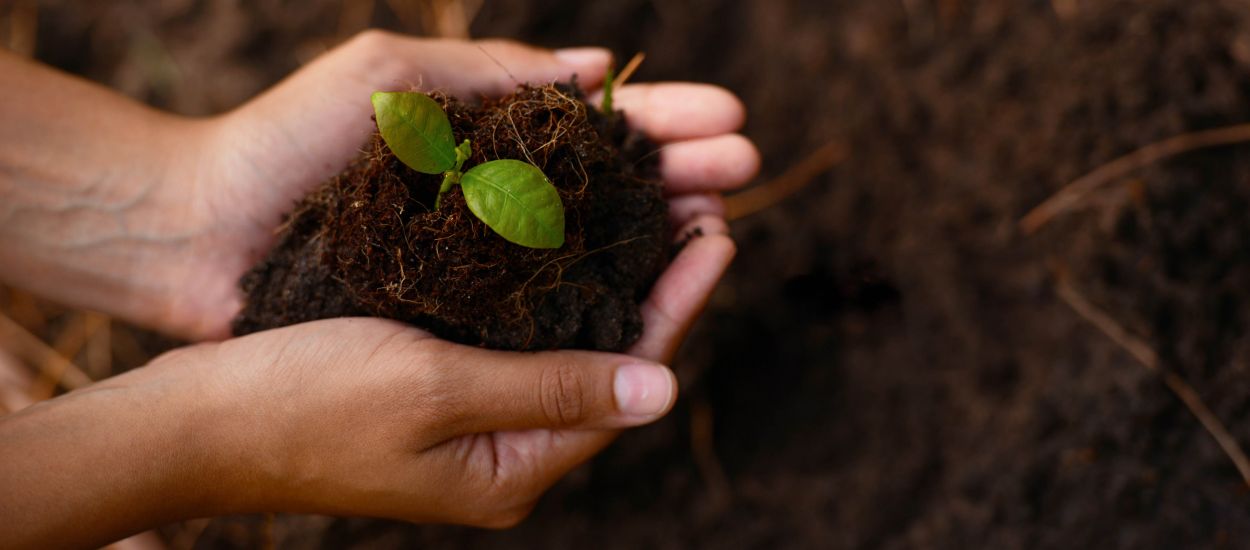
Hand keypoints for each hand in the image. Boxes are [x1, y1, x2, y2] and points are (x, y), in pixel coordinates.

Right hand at [0, 215, 732, 547]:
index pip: (628, 382)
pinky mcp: (443, 402)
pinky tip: (569, 247)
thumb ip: (551, 390)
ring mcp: (474, 432)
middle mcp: (505, 459)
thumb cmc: (305, 404)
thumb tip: (665, 394)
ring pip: (567, 351)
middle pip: (608, 367)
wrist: (196, 425)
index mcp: (514, 472)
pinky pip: (520, 345)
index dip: (678, 307)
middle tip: (696, 212)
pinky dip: (553, 295)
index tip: (717, 236)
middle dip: (656, 292)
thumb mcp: (437, 391)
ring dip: (610, 287)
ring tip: (650, 219)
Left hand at [164, 32, 757, 339]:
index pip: (598, 128)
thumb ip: (494, 73)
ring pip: (594, 251)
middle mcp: (497, 203)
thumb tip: (598, 67)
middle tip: (749, 168)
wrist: (197, 232)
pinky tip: (652, 293)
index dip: (667, 122)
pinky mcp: (461, 322)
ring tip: (723, 223)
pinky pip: (546, 313)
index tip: (732, 119)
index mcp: (487, 136)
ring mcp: (483, 266)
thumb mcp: (391, 77)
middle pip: (613, 189)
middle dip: (685, 174)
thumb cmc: (284, 143)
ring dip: (662, 236)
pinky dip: (603, 302)